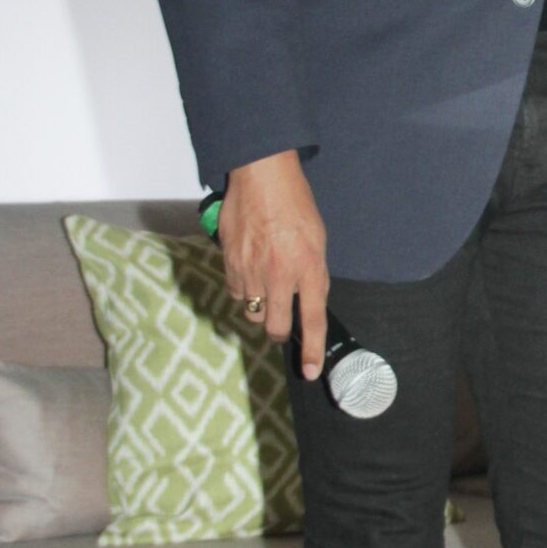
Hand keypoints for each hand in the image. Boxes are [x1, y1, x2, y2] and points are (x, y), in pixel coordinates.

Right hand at [219, 151, 329, 377]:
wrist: (261, 177)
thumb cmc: (294, 204)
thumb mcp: (318, 240)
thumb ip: (313, 274)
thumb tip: (308, 301)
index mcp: (308, 268)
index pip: (312, 320)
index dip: (311, 350)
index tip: (309, 370)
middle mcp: (279, 275)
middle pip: (276, 327)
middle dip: (281, 331)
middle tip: (285, 320)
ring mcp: (250, 271)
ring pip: (253, 312)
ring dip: (262, 307)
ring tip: (267, 284)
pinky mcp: (229, 264)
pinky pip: (235, 293)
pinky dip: (243, 290)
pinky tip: (250, 271)